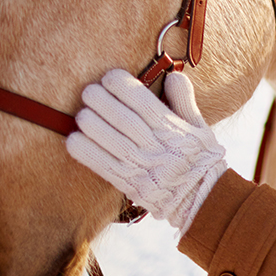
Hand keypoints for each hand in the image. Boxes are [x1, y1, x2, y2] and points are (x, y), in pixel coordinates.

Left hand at [67, 69, 227, 235]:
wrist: (202, 199)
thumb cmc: (200, 158)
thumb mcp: (200, 127)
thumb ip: (185, 101)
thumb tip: (173, 76)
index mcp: (174, 131)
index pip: (145, 104)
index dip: (125, 88)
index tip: (110, 77)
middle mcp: (158, 148)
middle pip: (126, 121)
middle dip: (104, 103)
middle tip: (89, 90)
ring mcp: (144, 168)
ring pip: (114, 143)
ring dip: (93, 126)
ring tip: (81, 113)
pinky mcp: (131, 185)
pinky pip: (105, 168)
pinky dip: (87, 154)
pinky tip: (73, 140)